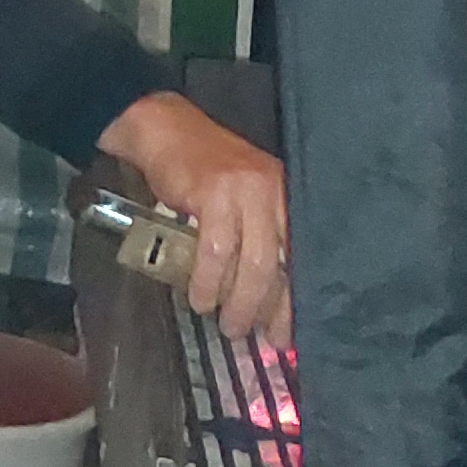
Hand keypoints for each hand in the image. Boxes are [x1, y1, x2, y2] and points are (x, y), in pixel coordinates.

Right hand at [102, 92, 291, 349]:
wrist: (165, 130)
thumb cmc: (203, 170)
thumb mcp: (243, 199)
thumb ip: (256, 238)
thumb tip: (261, 300)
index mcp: (288, 198)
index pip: (300, 258)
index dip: (294, 301)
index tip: (284, 336)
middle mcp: (275, 193)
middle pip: (280, 264)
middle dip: (267, 309)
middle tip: (252, 335)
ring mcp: (247, 191)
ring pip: (253, 262)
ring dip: (238, 301)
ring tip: (226, 324)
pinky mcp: (216, 192)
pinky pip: (216, 249)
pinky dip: (208, 280)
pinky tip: (200, 297)